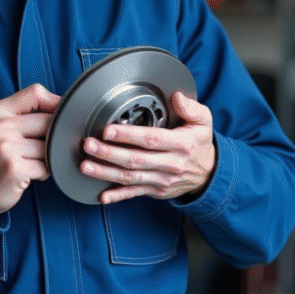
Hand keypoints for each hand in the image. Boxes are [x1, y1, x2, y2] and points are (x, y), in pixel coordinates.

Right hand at [0, 84, 59, 216]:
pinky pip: (46, 166)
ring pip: (49, 146)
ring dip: (47, 158)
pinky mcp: (14, 168)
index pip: (36, 93)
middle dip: (52, 137)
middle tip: (40, 149)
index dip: (54, 103)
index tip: (59, 116)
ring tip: (30, 162)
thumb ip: (23, 113)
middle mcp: (1, 126)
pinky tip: (29, 174)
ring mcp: (6, 147)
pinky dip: (43, 172)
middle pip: (48, 121)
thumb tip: (61, 107)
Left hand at [81, 91, 216, 204]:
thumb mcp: (204, 121)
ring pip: (130, 177)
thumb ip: (191, 108)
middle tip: (89, 145)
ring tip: (86, 166)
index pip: (151, 139)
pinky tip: (102, 196)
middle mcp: (171, 164)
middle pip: (135, 159)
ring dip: (106, 173)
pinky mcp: (155, 191)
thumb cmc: (200, 143)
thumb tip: (177, 97)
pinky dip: (118, 196)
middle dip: (109, 153)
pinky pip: (134, 194)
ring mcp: (162, 180)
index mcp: (181, 144)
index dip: (128, 136)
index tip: (108, 130)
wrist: (209, 174)